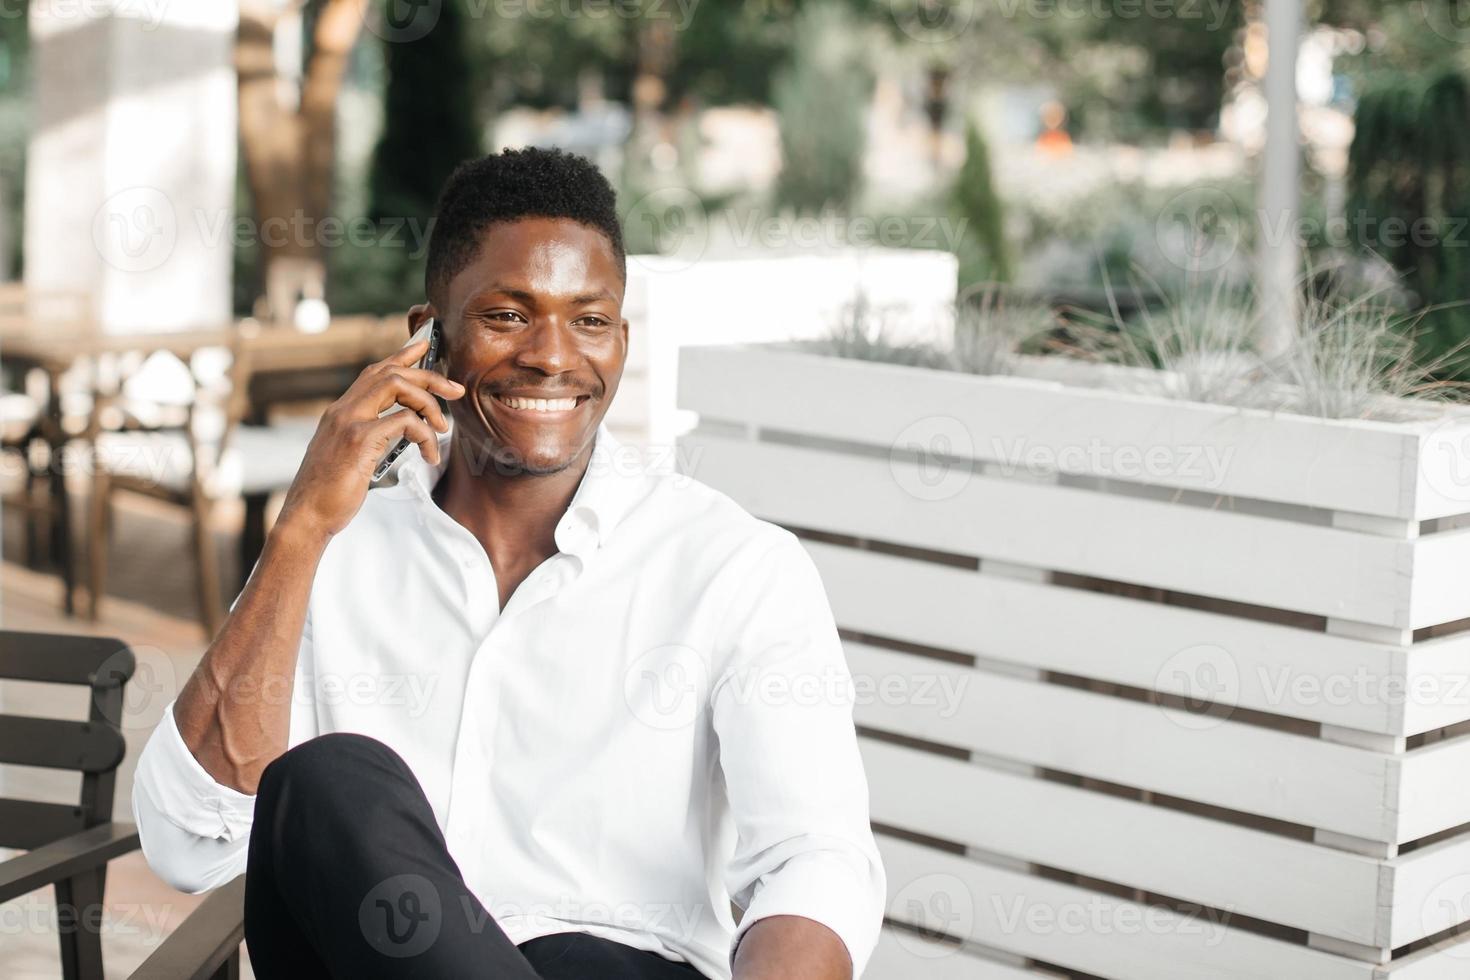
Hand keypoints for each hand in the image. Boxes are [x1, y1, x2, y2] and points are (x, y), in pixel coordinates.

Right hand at [275, 339, 463, 541]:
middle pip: (392, 373)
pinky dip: (425, 436)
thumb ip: (366, 438)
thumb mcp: (348, 458)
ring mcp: (349, 422)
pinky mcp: (360, 440)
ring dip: (429, 404)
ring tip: (441, 429)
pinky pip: (405, 421)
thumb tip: (395, 433)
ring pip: (399, 387)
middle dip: (429, 377)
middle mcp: (343, 410)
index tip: (424, 345)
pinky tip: (429, 456)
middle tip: (455, 391)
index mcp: (340, 412)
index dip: (401, 355)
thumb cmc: (328, 493)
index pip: (373, 372)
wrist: (305, 516)